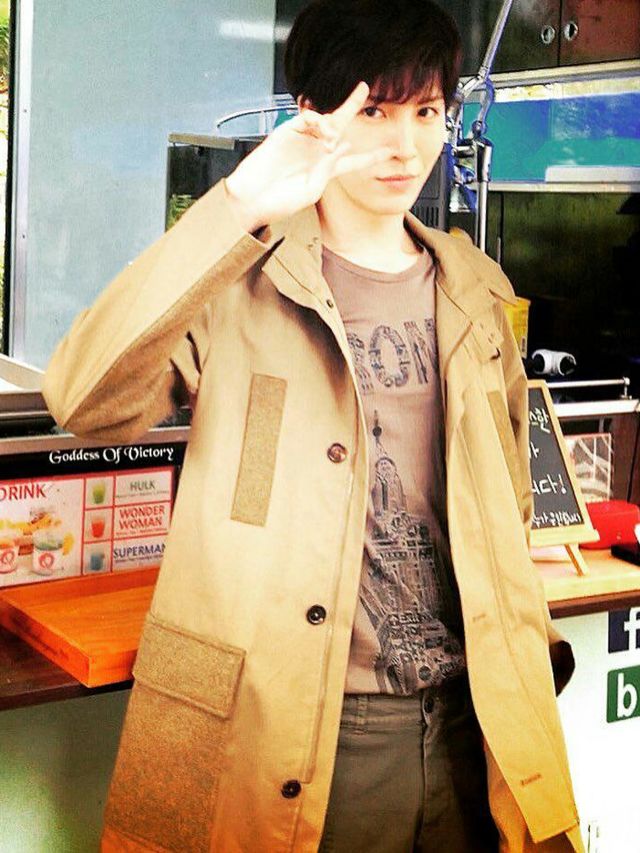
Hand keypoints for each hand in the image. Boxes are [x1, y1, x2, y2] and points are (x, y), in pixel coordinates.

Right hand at [225, 82, 392, 232]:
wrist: (253, 198)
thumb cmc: (280, 201)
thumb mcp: (313, 190)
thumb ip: (329, 169)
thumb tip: (340, 145)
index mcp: (325, 170)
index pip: (354, 160)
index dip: (372, 155)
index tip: (391, 150)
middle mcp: (315, 152)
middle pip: (340, 126)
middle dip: (352, 106)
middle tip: (364, 89)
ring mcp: (301, 141)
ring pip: (324, 120)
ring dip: (333, 124)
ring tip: (329, 139)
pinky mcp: (286, 132)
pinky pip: (306, 117)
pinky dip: (317, 120)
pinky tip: (320, 132)